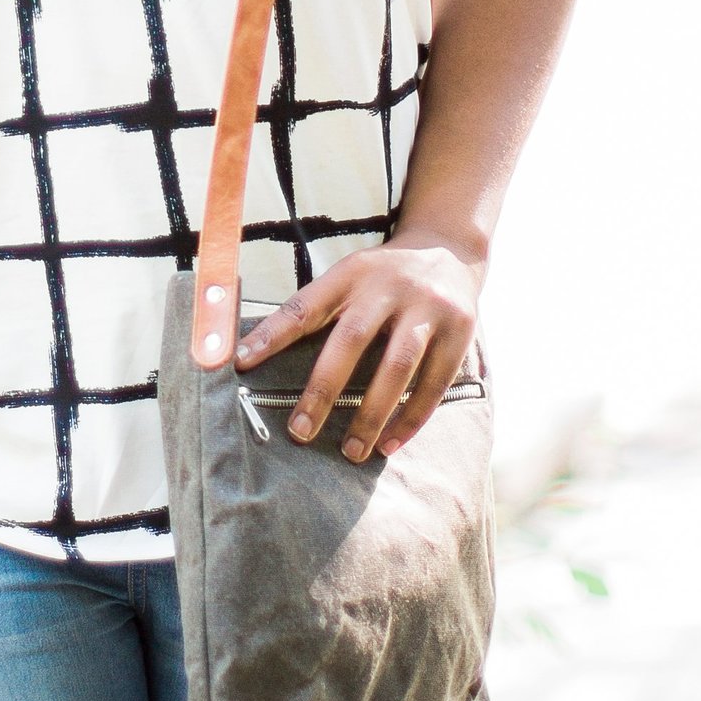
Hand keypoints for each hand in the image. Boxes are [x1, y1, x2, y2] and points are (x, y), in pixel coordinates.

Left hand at [235, 239, 482, 464]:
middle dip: (323, 389)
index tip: (240, 363)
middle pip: (351, 340)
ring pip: (398, 368)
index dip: (272, 333)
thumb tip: (252, 353)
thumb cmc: (384, 276)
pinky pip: (435, 383)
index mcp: (352, 274)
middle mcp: (390, 287)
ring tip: (351, 452)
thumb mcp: (348, 276)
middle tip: (300, 431)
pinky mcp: (460, 330)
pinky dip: (412, 418)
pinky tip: (390, 443)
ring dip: (372, 414)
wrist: (450, 247)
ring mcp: (429, 308)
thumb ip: (312, 309)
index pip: (305, 305)